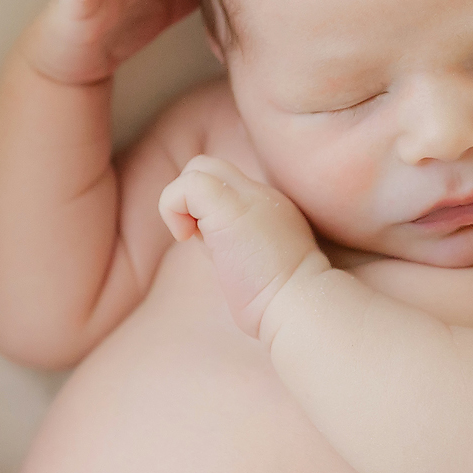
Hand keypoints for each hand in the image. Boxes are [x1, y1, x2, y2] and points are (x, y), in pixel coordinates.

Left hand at [158, 155, 330, 339]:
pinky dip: (172, 208)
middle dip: (192, 201)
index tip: (215, 249)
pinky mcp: (229, 204)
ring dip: (182, 203)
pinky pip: (187, 183)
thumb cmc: (280, 303)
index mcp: (271, 209)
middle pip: (212, 168)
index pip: (228, 186)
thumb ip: (237, 246)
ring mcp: (249, 195)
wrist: (300, 305)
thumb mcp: (258, 266)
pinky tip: (187, 239)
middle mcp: (262, 194)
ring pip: (198, 167)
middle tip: (198, 239)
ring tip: (193, 238)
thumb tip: (210, 246)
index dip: (207, 211)